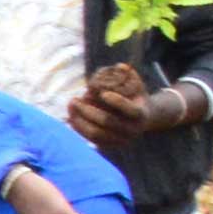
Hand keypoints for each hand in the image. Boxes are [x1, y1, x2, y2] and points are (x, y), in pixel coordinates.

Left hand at [67, 75, 194, 149]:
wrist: (140, 119)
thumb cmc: (134, 97)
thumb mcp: (136, 85)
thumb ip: (129, 75)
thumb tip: (120, 66)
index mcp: (141, 114)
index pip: (130, 110)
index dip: (117, 102)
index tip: (103, 93)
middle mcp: (132, 130)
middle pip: (107, 122)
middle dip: (88, 110)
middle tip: (74, 99)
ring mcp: (121, 141)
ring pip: (96, 133)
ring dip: (79, 120)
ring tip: (71, 106)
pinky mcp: (110, 147)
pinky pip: (90, 140)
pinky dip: (79, 129)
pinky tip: (70, 117)